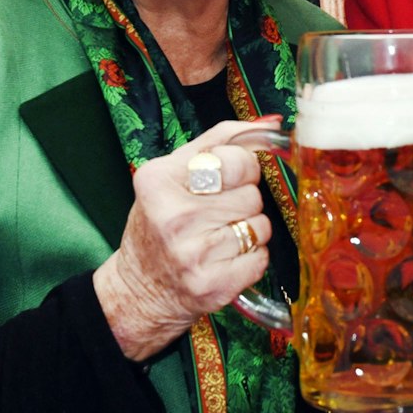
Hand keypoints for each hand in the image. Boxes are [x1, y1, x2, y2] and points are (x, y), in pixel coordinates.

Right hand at [92, 117, 280, 359]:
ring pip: (260, 227)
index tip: (228, 180)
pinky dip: (251, 259)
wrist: (140, 289)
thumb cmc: (161, 222)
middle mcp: (174, 217)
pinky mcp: (212, 285)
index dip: (243, 169)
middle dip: (244, 203)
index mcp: (161, 180)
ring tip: (219, 238)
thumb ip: (221, 141)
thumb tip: (272, 123)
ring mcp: (192, 255)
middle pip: (252, 195)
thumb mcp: (174, 173)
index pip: (238, 161)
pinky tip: (224, 260)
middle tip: (217, 215)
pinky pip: (261, 259)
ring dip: (249, 231)